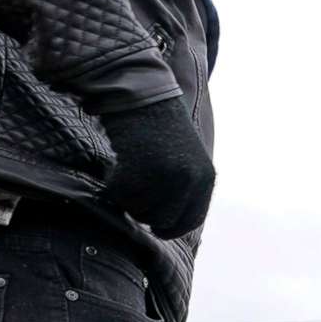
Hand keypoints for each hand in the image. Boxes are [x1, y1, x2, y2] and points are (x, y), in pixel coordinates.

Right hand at [97, 99, 216, 239]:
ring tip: (129, 172)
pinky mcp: (140, 167)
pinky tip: (118, 166)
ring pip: (139, 210)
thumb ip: (187, 190)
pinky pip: (121, 194)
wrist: (144, 95)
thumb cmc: (162, 129)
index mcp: (206, 179)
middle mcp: (190, 180)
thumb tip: (173, 226)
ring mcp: (165, 174)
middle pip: (162, 222)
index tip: (155, 226)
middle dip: (145, 212)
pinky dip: (114, 185)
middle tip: (135, 193)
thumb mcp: (188, 160)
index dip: (169, 227)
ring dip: (129, 197)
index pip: (189, 221)